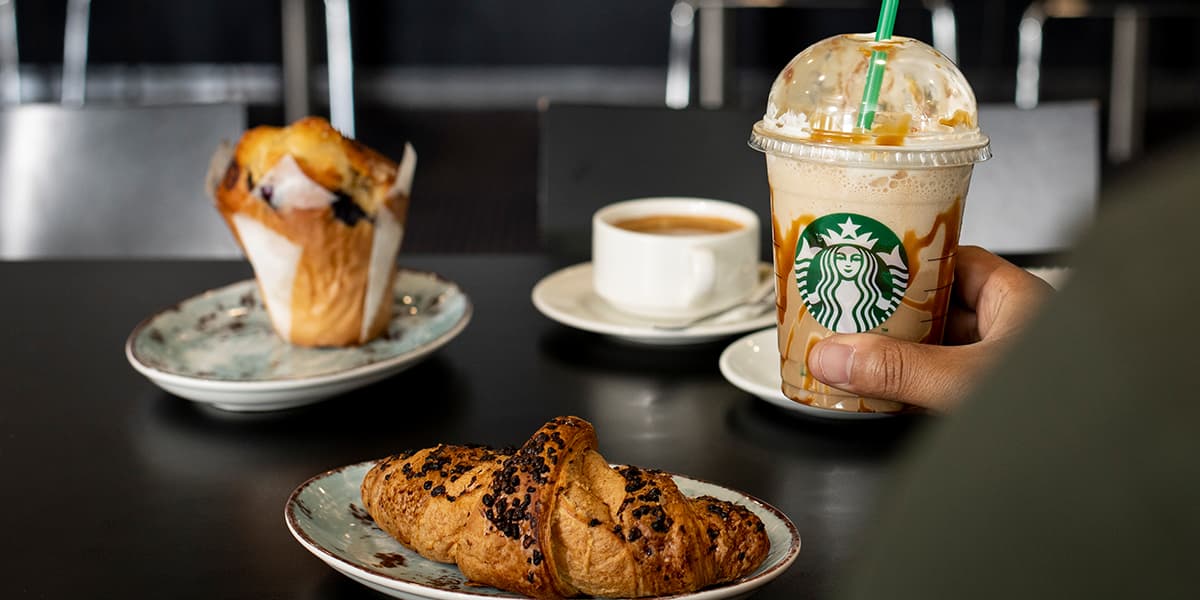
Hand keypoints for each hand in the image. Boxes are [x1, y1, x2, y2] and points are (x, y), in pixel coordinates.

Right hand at [806, 246, 1052, 411]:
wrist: (1091, 469)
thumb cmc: (1059, 410)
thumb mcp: (964, 381)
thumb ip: (898, 370)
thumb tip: (836, 355)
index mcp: (1017, 300)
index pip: (952, 262)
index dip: (908, 261)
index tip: (865, 264)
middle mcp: (1009, 330)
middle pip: (935, 309)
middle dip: (889, 314)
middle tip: (844, 311)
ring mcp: (997, 368)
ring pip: (934, 350)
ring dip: (895, 355)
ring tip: (849, 351)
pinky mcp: (985, 404)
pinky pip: (936, 385)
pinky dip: (905, 387)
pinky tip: (876, 391)